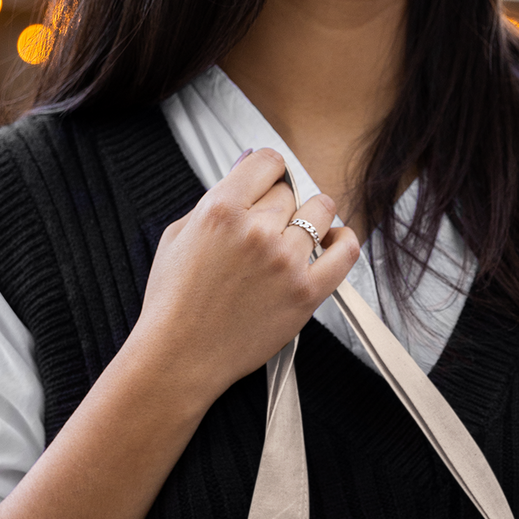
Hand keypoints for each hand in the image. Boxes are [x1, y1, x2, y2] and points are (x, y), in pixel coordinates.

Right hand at [131, 148, 360, 407]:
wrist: (180, 357)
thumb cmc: (173, 302)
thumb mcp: (178, 236)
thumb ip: (215, 198)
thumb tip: (248, 164)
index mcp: (221, 210)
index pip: (267, 162)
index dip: (268, 171)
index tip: (268, 183)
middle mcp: (256, 231)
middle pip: (289, 192)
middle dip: (279, 205)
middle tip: (265, 230)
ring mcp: (285, 261)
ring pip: (320, 212)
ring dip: (312, 218)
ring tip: (300, 234)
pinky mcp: (306, 292)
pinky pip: (346, 252)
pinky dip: (344, 241)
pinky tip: (333, 242)